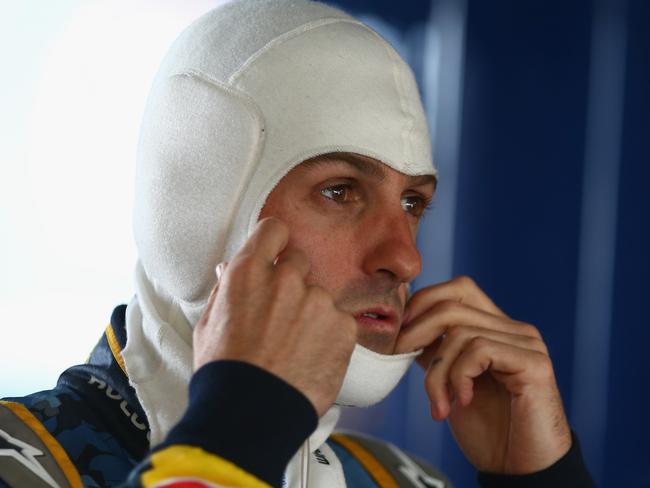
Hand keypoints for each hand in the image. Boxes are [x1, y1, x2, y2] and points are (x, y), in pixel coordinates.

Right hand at [193, 217, 356, 416]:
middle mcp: (286, 278)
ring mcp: (318, 301)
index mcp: (248, 272)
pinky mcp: (342, 325)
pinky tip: (311, 358)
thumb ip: (225, 290)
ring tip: (294, 347)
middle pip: (298, 261)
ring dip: (311, 312)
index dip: (275, 242)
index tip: (276, 254)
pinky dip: (330, 336)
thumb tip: (228, 270)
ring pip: (319, 295)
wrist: (252, 414)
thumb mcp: (208, 324)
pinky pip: (339, 320)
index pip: (274, 229)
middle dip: (291, 282)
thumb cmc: (225, 372)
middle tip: (281, 315)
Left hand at [395, 276, 571, 473]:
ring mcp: (528, 343)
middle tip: (400, 358)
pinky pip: (479, 350)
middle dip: (416, 332)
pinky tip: (463, 401)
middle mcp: (515, 329)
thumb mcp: (449, 381)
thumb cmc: (487, 428)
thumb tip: (404, 326)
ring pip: (460, 333)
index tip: (401, 335)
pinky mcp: (535, 363)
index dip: (424, 302)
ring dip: (437, 373)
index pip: (459, 288)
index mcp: (496, 328)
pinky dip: (459, 377)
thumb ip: (435, 351)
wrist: (518, 469)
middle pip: (452, 305)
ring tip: (440, 404)